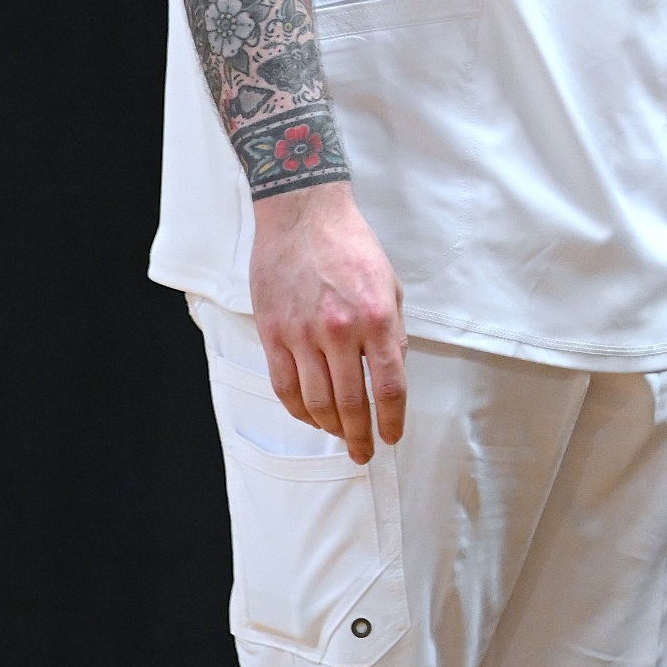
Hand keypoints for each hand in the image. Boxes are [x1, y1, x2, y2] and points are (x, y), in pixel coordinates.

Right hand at [248, 181, 407, 463]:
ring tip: (339, 438)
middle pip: (352, 403)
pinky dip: (298, 410)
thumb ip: (393, 330)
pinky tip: (310, 417)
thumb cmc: (351, 245)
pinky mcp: (272, 333)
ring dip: (330, 428)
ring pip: (316, 401)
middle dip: (360, 436)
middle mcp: (341, 331)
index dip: (393, 420)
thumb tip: (393, 372)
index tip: (393, 437)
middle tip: (364, 452)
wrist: (303, 214)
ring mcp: (302, 334)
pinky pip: (284, 386)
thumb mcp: (389, 284)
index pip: (390, 386)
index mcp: (377, 318)